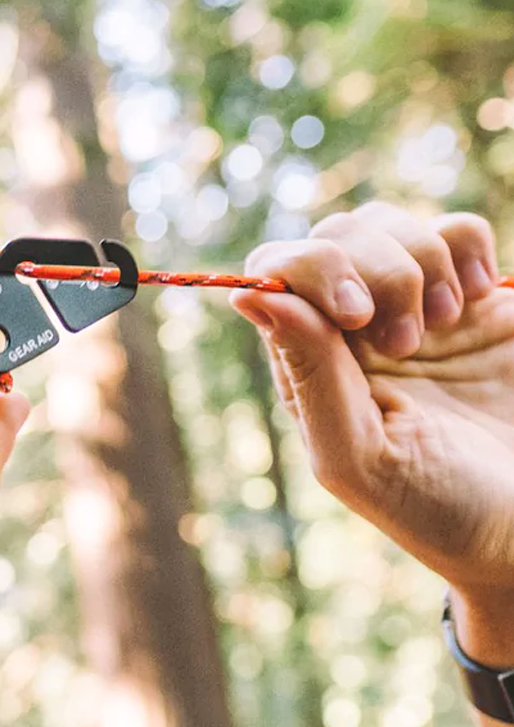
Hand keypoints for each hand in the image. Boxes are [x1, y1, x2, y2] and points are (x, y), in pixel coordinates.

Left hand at [231, 203, 513, 726]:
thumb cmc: (433, 504)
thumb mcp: (358, 457)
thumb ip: (307, 374)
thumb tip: (247, 295)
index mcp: (311, 356)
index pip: (274, 272)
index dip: (306, 271)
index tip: (355, 315)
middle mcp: (352, 322)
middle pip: (332, 236)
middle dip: (370, 269)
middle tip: (406, 339)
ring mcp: (414, 302)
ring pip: (387, 222)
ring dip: (417, 260)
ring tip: (446, 322)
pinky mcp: (477, 294)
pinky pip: (456, 229)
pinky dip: (465, 247)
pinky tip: (479, 296)